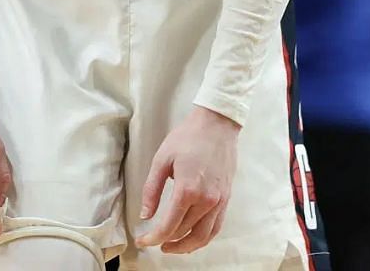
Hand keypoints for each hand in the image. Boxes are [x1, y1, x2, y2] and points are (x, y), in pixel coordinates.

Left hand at [135, 106, 240, 254]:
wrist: (218, 123)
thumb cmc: (189, 137)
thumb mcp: (161, 160)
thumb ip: (151, 191)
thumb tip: (146, 215)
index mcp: (188, 190)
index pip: (168, 226)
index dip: (152, 238)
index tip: (142, 240)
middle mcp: (206, 199)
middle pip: (184, 232)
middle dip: (165, 241)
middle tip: (153, 240)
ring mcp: (219, 199)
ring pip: (203, 235)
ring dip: (186, 246)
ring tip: (171, 246)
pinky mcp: (227, 196)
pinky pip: (216, 226)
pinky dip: (204, 237)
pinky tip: (192, 236)